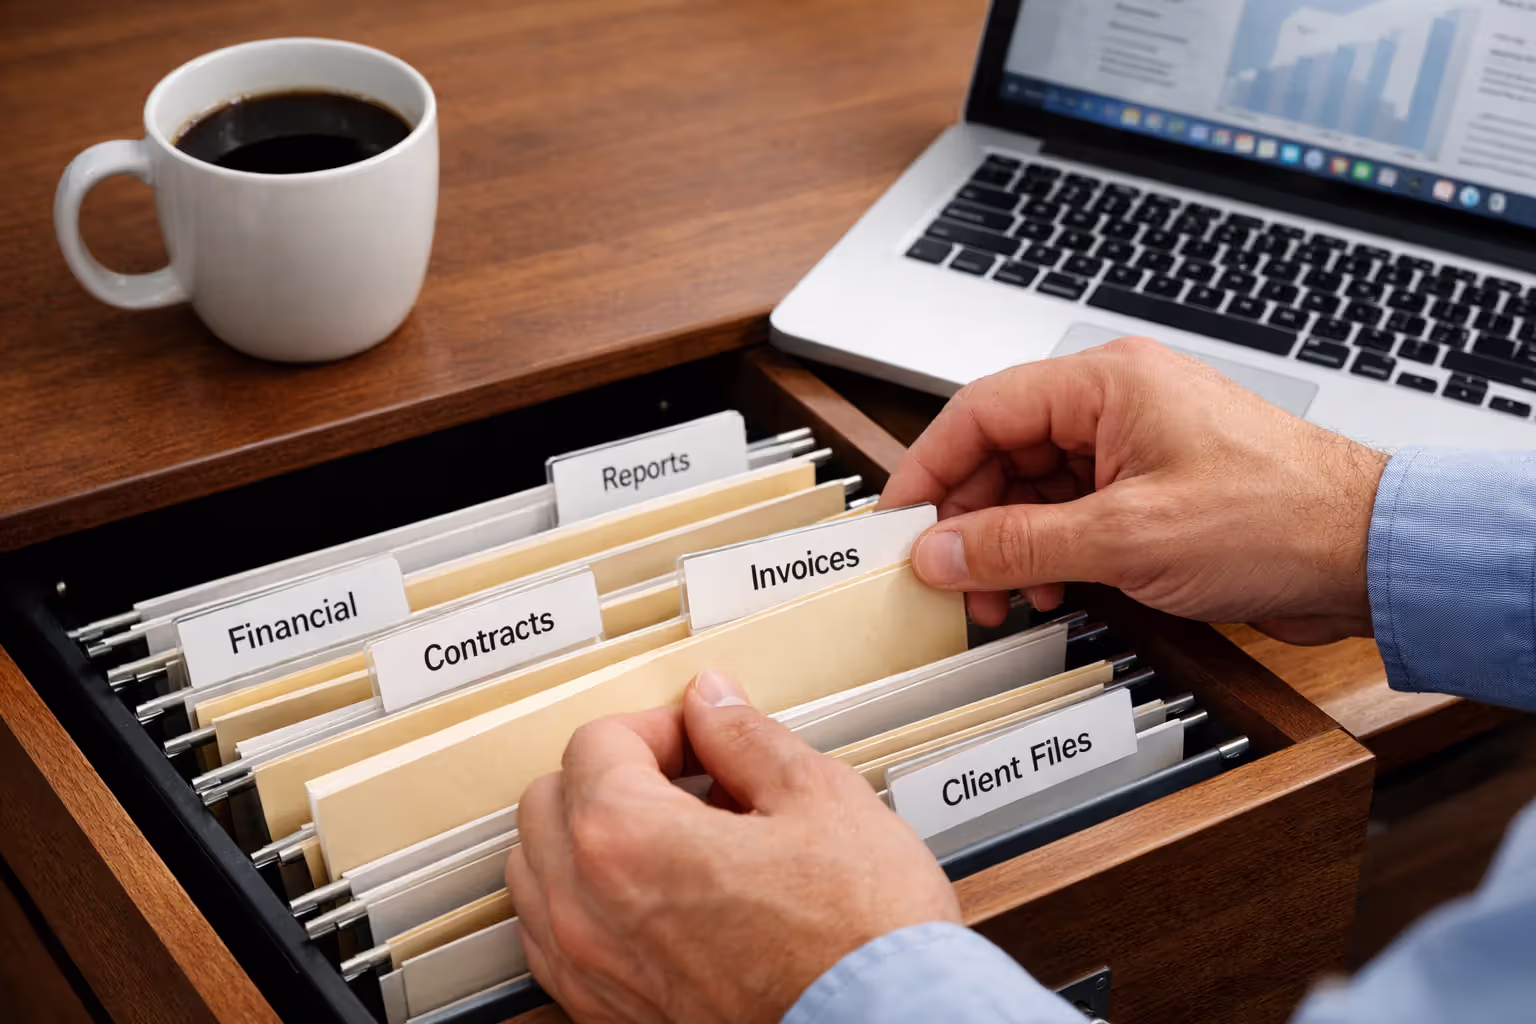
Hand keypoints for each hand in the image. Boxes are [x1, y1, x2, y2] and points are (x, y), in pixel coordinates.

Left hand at [506, 669, 959, 1023]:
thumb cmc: (859, 935)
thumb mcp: (817, 796)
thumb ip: (745, 738)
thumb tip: (713, 705)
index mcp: (625, 838)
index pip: (597, 743)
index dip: (659, 725)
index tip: (701, 738)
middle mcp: (586, 909)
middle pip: (549, 801)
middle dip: (611, 774)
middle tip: (683, 777)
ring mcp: (592, 971)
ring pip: (537, 875)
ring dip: (586, 839)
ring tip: (666, 836)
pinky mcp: (611, 1016)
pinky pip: (555, 944)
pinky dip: (584, 906)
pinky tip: (648, 899)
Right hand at [880, 338, 1388, 644]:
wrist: (1366, 555)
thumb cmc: (1277, 519)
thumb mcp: (1126, 538)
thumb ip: (1020, 544)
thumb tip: (941, 549)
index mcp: (1106, 384)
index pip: (982, 410)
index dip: (930, 465)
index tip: (899, 518)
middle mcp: (1116, 405)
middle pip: (1003, 452)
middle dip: (971, 519)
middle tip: (950, 576)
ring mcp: (1134, 447)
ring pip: (1034, 487)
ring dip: (1010, 543)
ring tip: (1003, 595)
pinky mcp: (1152, 489)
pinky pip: (1072, 512)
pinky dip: (1050, 551)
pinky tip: (1052, 588)